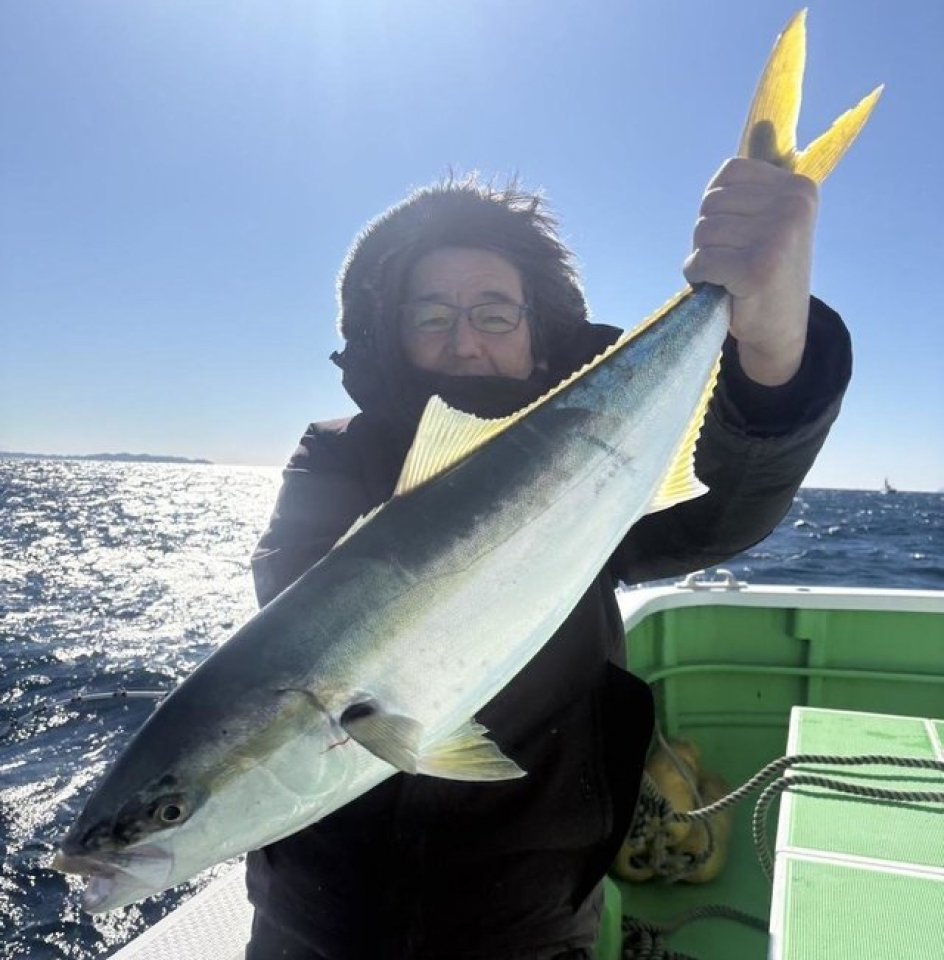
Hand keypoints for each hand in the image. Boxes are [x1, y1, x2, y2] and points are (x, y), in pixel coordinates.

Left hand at [683, 158, 818, 385]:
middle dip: (708, 236)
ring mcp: (778, 236)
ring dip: (703, 259)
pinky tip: (720, 288)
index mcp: (798, 187)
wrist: (779, 330)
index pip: (728, 174)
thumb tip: (764, 123)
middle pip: (710, 204)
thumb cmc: (764, 271)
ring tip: (727, 275)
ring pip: (702, 233)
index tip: (738, 233)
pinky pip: (700, 261)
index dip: (718, 208)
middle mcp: (793, 206)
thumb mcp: (771, 218)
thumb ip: (760, 181)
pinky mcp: (756, 268)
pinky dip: (699, 278)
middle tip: (731, 260)